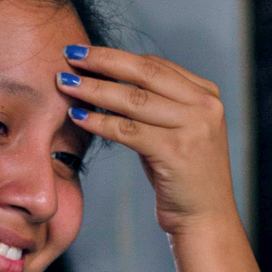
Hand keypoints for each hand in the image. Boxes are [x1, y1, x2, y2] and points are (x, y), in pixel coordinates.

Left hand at [61, 47, 237, 235]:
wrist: (205, 218)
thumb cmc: (182, 174)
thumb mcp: (175, 130)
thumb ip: (154, 103)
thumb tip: (107, 77)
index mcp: (207, 93)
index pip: (155, 65)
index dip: (117, 56)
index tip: (86, 53)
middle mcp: (205, 105)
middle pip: (144, 72)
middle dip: (103, 61)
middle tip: (71, 55)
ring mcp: (194, 127)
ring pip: (132, 99)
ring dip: (94, 89)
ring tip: (65, 84)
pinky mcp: (176, 151)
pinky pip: (127, 130)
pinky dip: (99, 121)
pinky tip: (77, 115)